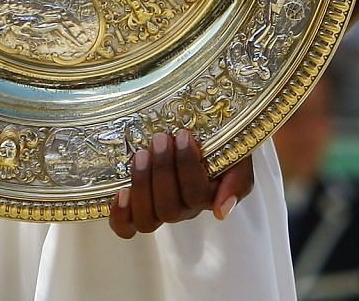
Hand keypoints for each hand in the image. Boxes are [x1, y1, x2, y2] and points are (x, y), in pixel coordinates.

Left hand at [108, 131, 251, 237]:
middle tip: (161, 139)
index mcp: (208, 197)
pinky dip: (121, 215)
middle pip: (170, 209)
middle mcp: (183, 210)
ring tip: (141, 154)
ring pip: (148, 219)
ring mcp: (158, 211)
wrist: (201, 132)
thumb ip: (238, 181)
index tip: (184, 135)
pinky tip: (120, 192)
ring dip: (142, 186)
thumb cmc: (219, 143)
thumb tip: (221, 212)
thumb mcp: (237, 155)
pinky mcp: (135, 209)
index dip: (187, 167)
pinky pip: (126, 227)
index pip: (197, 194)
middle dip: (162, 171)